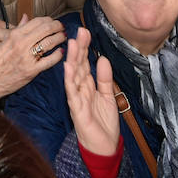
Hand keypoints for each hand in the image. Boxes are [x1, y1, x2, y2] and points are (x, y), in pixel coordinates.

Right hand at [0, 15, 65, 103]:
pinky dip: (58, 55)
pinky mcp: (31, 71)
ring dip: (59, 38)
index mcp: (15, 35)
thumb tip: (26, 17)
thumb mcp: (4, 42)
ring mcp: (27, 57)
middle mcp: (22, 44)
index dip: (49, 20)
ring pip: (50, 42)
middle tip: (61, 27)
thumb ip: (18, 29)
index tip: (53, 22)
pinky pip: (50, 60)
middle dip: (57, 26)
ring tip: (63, 37)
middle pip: (46, 29)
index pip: (37, 21)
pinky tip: (61, 52)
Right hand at [63, 29, 119, 157]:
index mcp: (87, 85)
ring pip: (73, 76)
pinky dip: (70, 80)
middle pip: (78, 65)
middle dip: (79, 48)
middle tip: (80, 31)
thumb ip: (105, 78)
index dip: (84, 48)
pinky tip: (69, 68)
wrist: (104, 147)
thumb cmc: (103, 123)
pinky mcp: (77, 110)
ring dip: (73, 59)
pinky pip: (72, 93)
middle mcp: (79, 89)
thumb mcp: (108, 96)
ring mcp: (76, 99)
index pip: (84, 62)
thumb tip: (102, 58)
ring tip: (73, 43)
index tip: (85, 32)